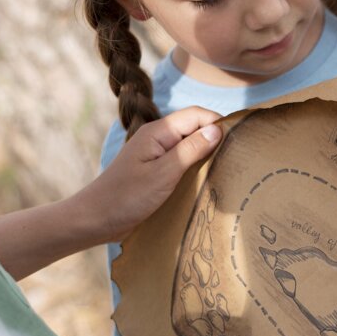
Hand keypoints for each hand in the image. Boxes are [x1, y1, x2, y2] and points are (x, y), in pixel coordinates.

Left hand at [0, 107, 222, 279]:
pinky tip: (207, 178)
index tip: (242, 139)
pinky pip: (183, 160)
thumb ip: (191, 149)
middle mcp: (158, 138)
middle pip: (195, 127)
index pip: (197, 115)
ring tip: (227, 167)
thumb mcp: (163, 174)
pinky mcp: (156, 169)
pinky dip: (197, 165)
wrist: (94, 220)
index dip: (220, 122)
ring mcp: (156, 153)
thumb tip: (218, 128)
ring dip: (207, 153)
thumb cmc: (126, 197)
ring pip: (190, 144)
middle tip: (239, 156)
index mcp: (158, 132)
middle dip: (216, 137)